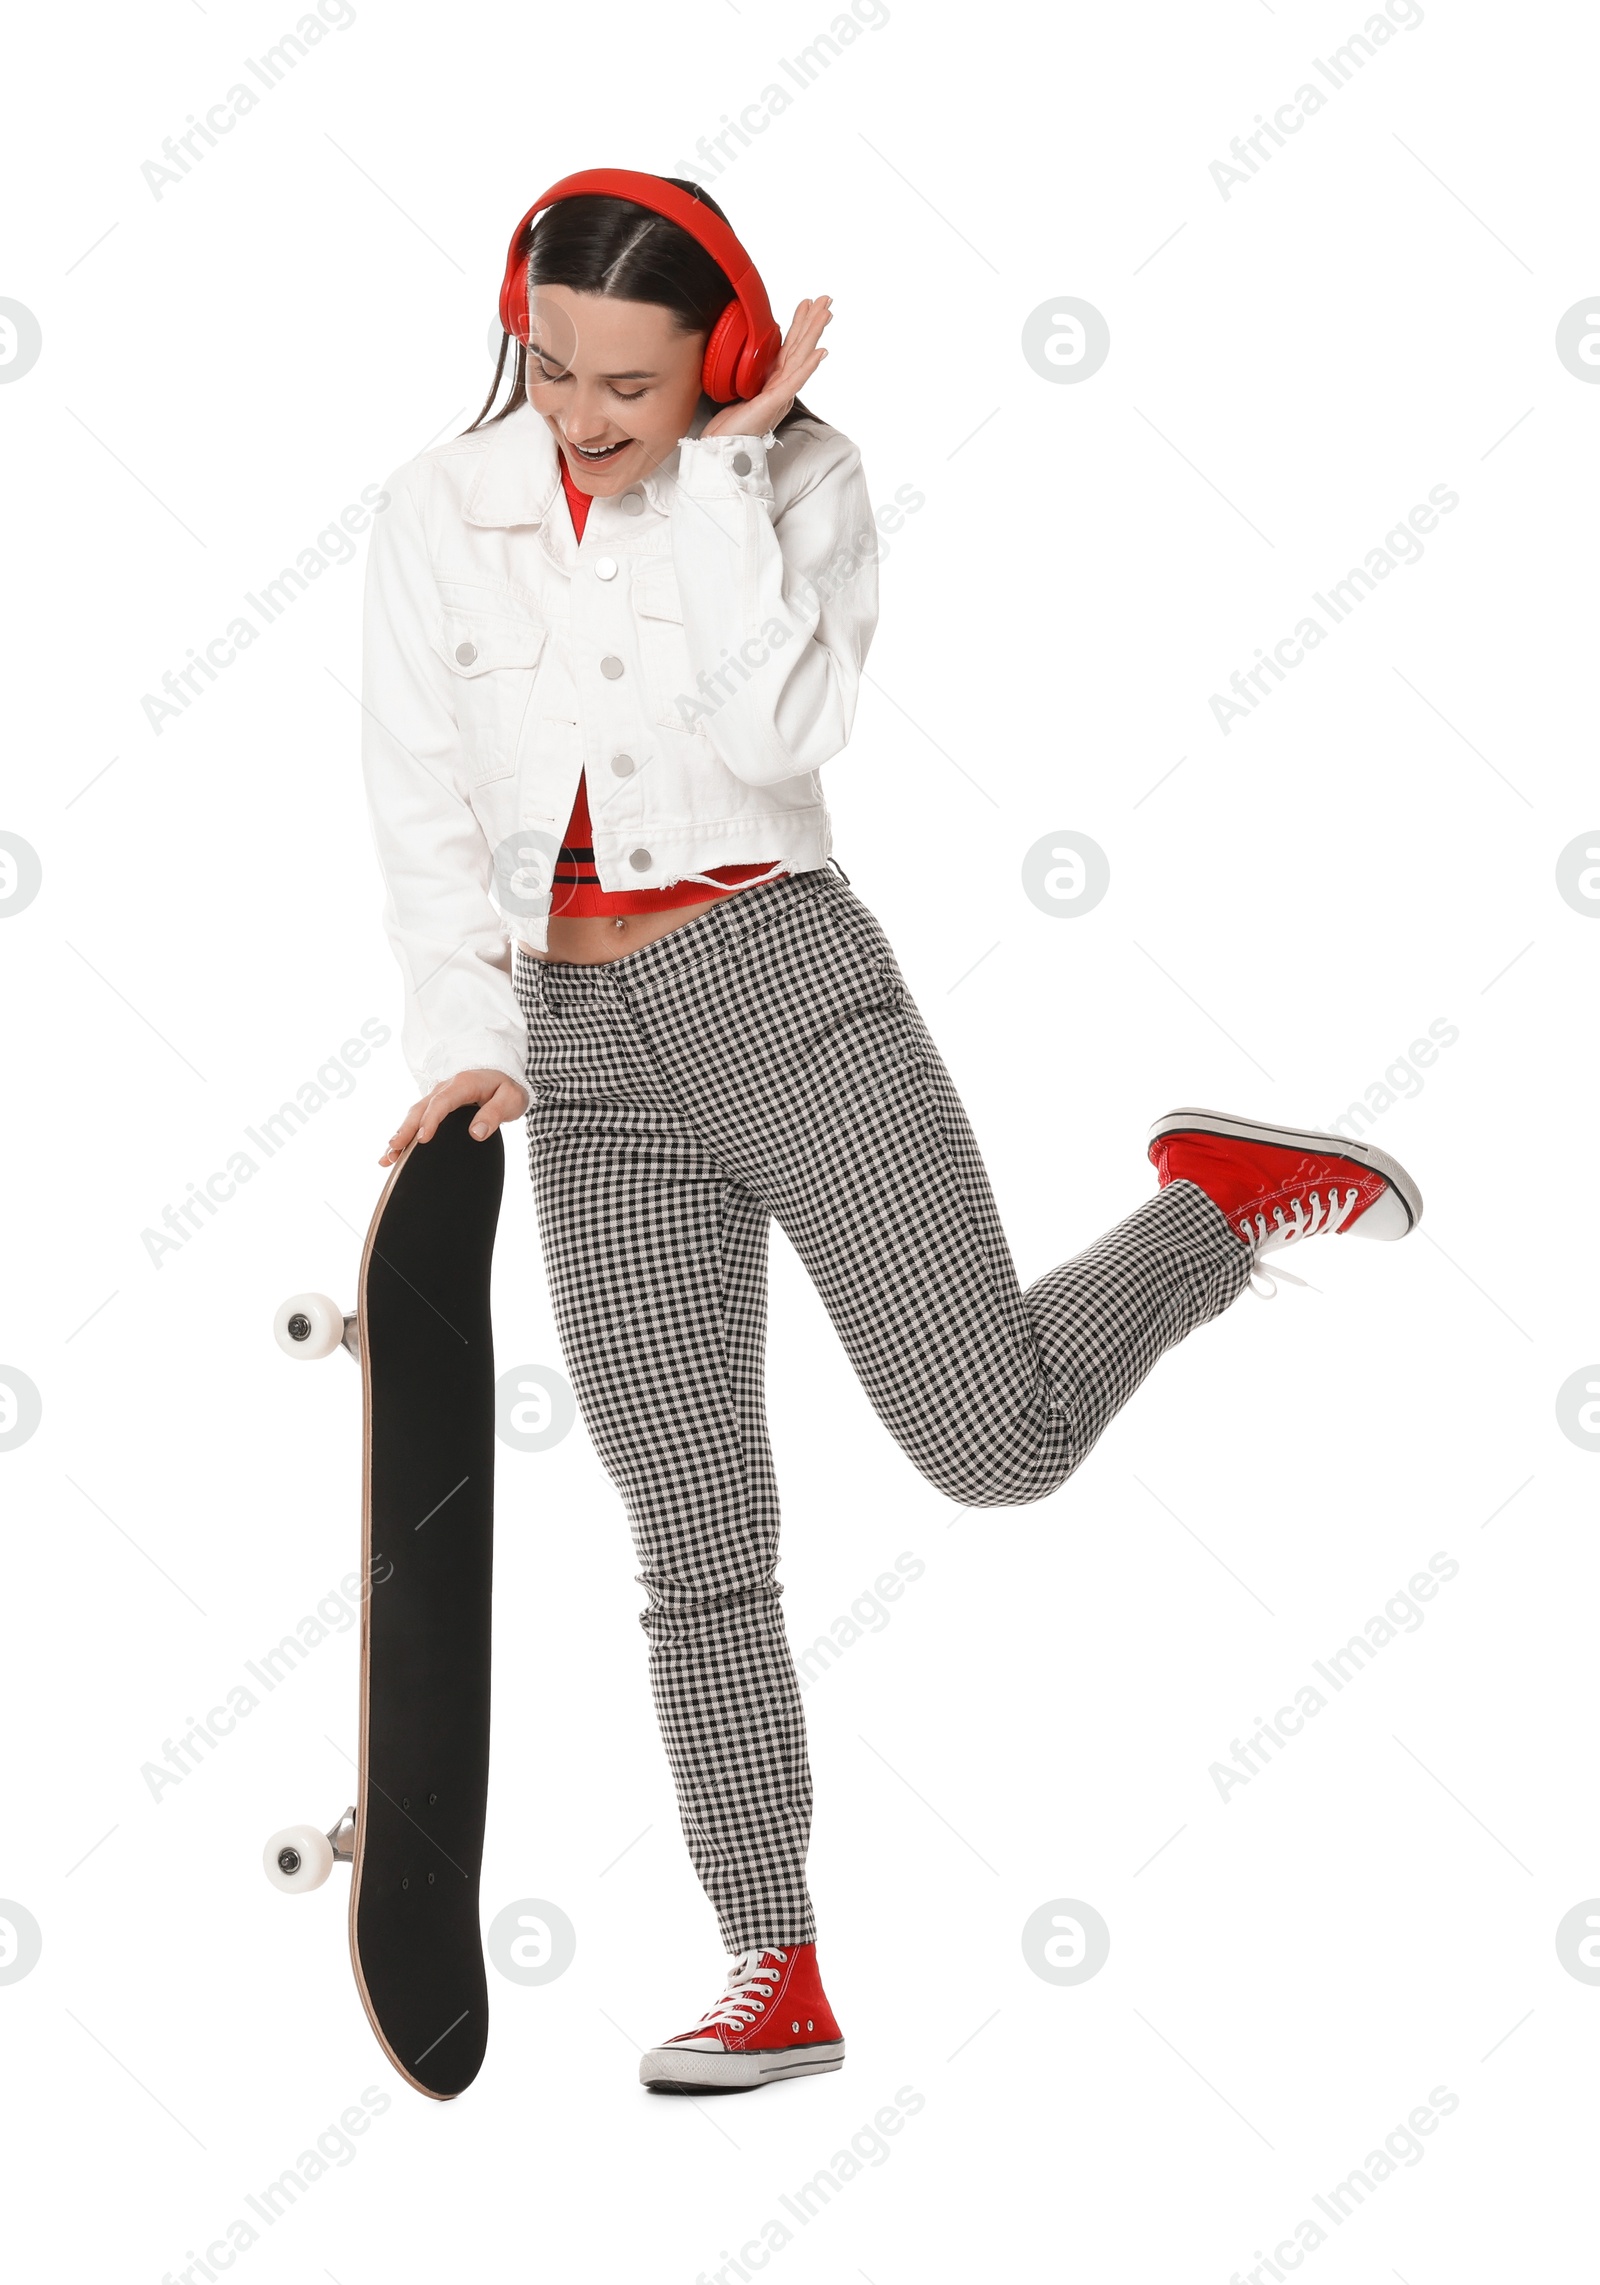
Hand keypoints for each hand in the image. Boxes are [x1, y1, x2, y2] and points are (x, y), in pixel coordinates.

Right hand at [380, 1070, 527, 1166]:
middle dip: (405, 1130)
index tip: (422, 1140)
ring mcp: (439, 1095)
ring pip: (415, 1114)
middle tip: (394, 1149)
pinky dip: (405, 1133)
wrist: (505, 1076)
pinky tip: (395, 1151)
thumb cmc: (508, 1088)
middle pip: (421, 1108)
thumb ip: (494, 1114)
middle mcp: (446, 1087)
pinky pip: (418, 1117)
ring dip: (401, 1134)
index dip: (430, 1121)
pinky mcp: (437, 1103)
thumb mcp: (511, 1099)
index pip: (442, 1103)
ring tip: (388, 1157)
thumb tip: (476, 1132)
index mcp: (463, 1084)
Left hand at [701, 295, 832, 442]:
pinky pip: (795, 380)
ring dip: (814, 334)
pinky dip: (808, 366)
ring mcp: (780, 394)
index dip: (799, 325)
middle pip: (800, 347)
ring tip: (825, 313)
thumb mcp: (740, 390)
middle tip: (826, 300)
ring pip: (801, 357)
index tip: (806, 304)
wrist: (723, 447)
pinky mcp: (775, 402)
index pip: (789, 347)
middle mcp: (781, 386)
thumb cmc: (731, 425)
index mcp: (773, 382)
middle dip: (813, 321)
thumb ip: (750, 375)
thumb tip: (750, 359)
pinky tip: (819, 352)